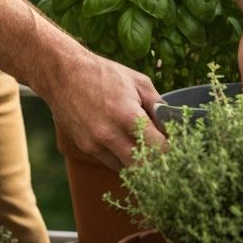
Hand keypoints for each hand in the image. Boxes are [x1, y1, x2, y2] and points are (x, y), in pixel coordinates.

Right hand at [47, 51, 165, 171]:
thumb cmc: (103, 73)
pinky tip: (129, 147)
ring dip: (140, 165)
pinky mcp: (86, 148)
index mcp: (127, 115)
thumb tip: (171, 124)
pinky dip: (124, 160)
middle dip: (158, 164)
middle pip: (143, 167)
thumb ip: (157, 104)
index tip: (178, 149)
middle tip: (167, 157)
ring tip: (149, 153)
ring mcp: (96, 144)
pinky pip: (112, 163)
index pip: (158, 148)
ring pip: (127, 170)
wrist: (64, 73)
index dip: (171, 152)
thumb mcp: (137, 81)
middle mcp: (110, 135)